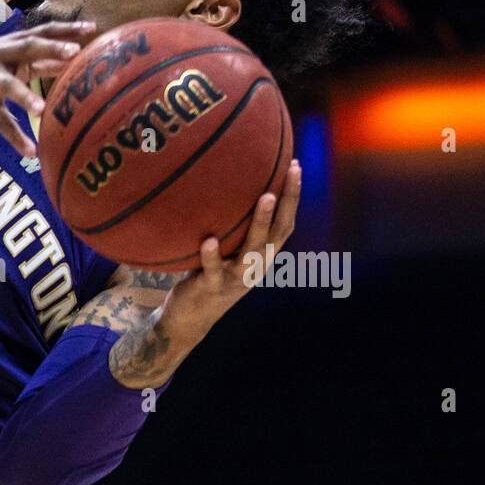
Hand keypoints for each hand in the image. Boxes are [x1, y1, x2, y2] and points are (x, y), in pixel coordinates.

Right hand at [0, 20, 94, 156]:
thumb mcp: (8, 59)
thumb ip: (38, 60)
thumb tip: (72, 58)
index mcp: (12, 45)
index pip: (43, 32)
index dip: (67, 30)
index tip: (93, 29)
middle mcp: (1, 57)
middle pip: (29, 48)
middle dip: (51, 48)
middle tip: (74, 52)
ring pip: (8, 86)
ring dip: (26, 96)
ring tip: (42, 109)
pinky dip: (14, 136)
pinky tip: (29, 151)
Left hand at [156, 160, 302, 345]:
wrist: (188, 318)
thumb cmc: (206, 275)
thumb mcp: (224, 250)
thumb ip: (230, 227)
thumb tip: (226, 185)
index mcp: (261, 256)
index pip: (284, 223)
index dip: (292, 197)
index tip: (295, 166)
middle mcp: (254, 267)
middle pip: (277, 232)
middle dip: (287, 201)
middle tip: (291, 172)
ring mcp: (234, 279)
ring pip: (252, 250)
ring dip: (261, 223)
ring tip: (265, 197)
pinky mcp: (211, 288)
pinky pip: (212, 270)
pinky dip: (211, 256)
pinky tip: (208, 240)